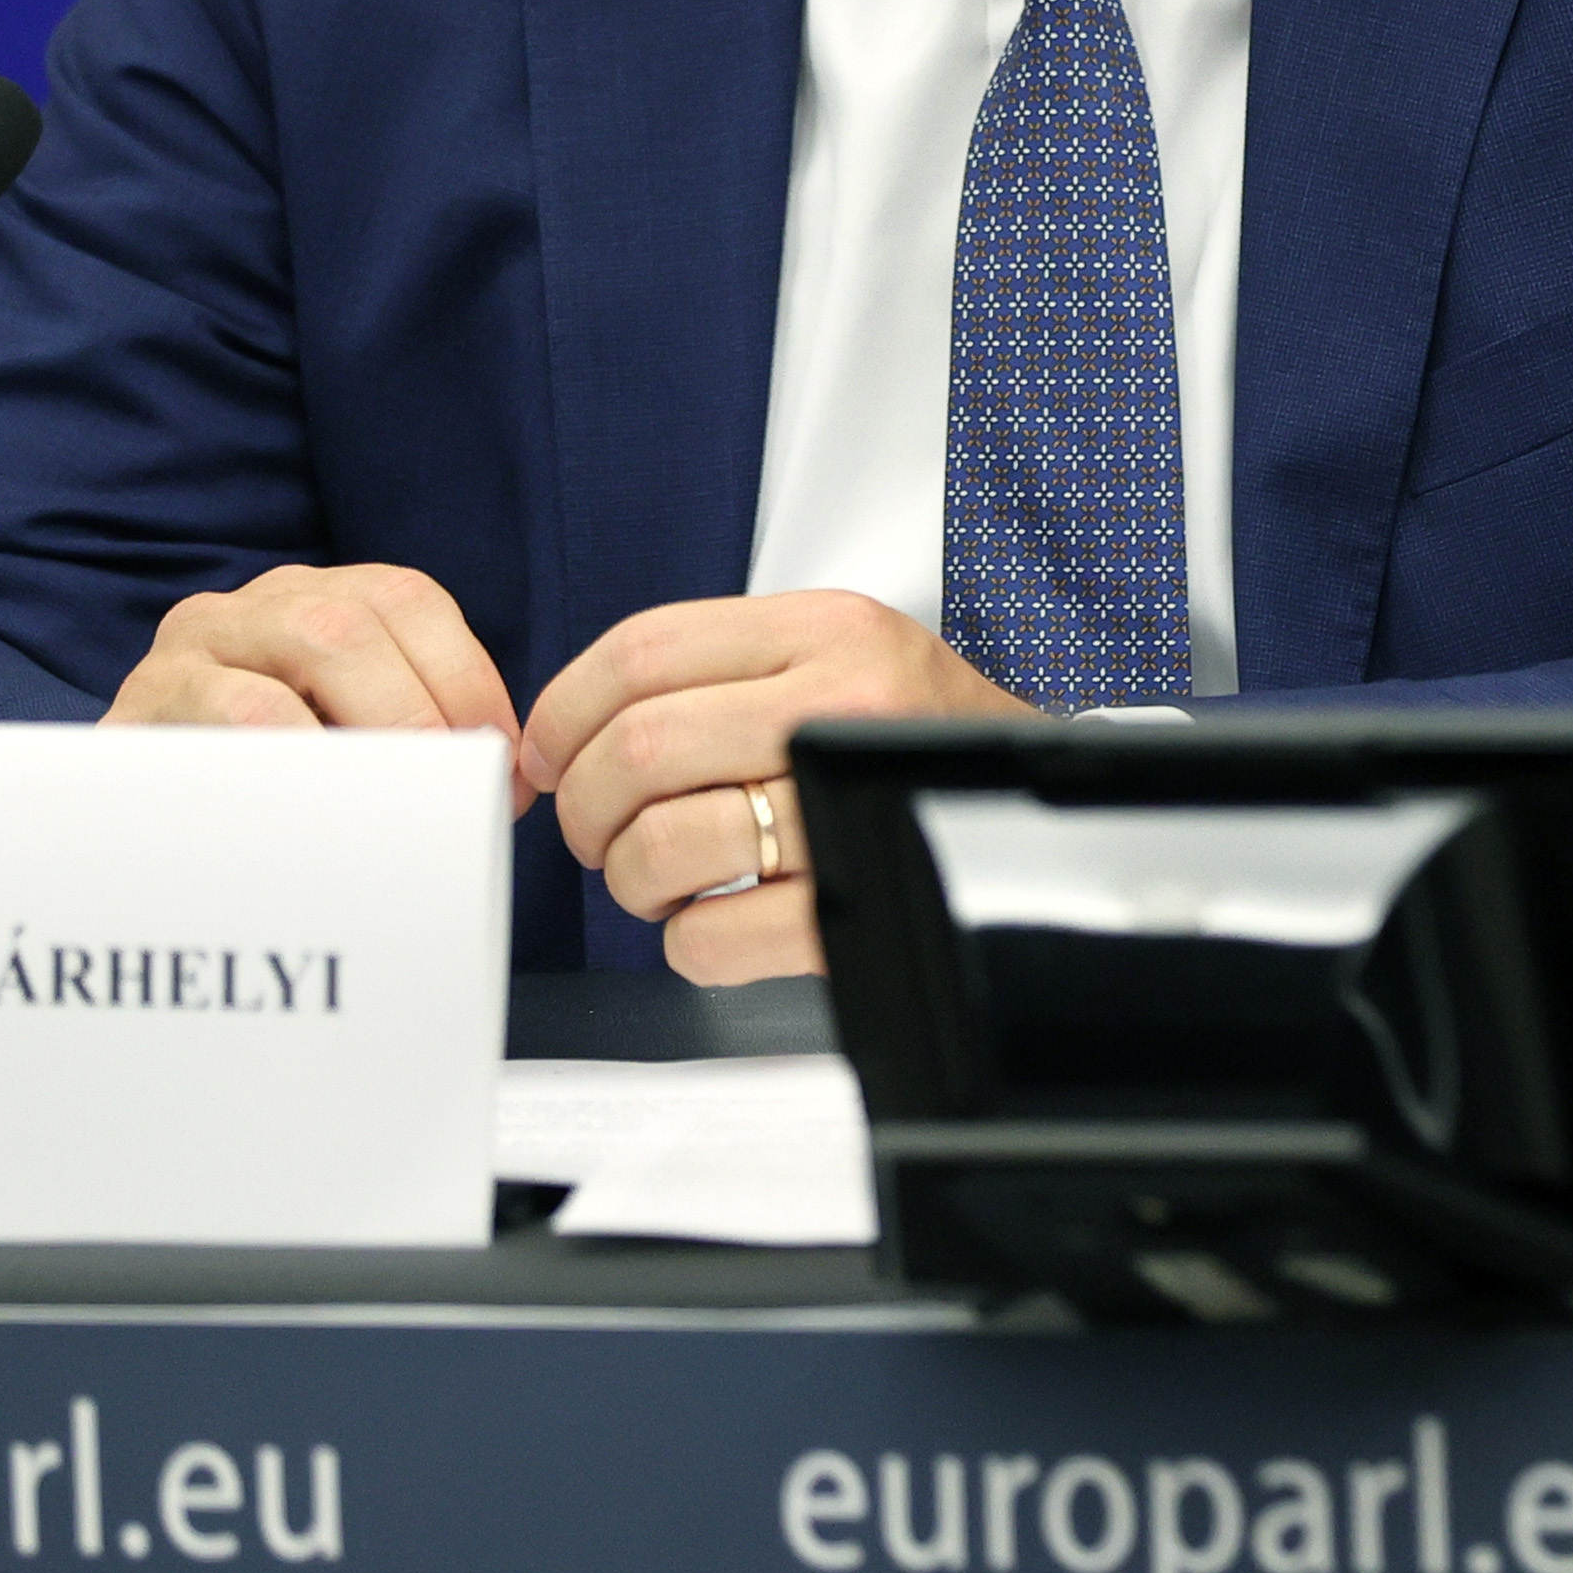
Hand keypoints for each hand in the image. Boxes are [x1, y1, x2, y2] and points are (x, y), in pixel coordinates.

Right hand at [104, 562, 532, 799]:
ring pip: (307, 644)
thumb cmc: (263, 789)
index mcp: (318, 600)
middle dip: (421, 711)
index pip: (410, 603)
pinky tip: (319, 807)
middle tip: (447, 798)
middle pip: (357, 623)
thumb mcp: (340, 747)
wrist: (126, 827)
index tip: (502, 772)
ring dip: (371, 726)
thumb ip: (411, 741)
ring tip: (394, 803)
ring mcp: (194, 644)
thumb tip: (502, 788)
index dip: (470, 681)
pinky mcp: (145, 698)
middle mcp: (256, 604)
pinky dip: (294, 752)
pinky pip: (232, 706)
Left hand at [519, 590, 1031, 982]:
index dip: (562, 713)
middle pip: (638, 749)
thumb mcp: (827, 651)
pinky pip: (713, 938)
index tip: (546, 754)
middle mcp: (842, 705)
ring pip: (666, 844)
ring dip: (630, 878)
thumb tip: (561, 731)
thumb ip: (713, 667)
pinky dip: (684, 943)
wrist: (1026, 796)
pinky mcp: (856, 903)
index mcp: (822, 629)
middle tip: (594, 829)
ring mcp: (852, 804)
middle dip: (583, 807)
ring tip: (655, 878)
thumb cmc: (903, 730)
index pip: (641, 652)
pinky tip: (712, 921)